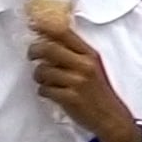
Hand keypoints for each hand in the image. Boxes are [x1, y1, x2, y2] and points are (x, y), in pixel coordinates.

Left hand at [28, 24, 135, 141]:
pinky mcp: (70, 98)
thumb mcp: (92, 66)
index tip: (33, 25)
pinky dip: (43, 91)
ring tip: (44, 80)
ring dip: (38, 76)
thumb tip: (48, 39)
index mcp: (89, 54)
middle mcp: (84, 65)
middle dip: (34, 50)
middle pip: (49, 48)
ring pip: (43, 70)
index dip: (45, 27)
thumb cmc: (98, 90)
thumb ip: (74, 52)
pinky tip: (51, 93)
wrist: (110, 116)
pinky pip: (44, 89)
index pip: (64, 32)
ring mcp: (77, 81)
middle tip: (31, 55)